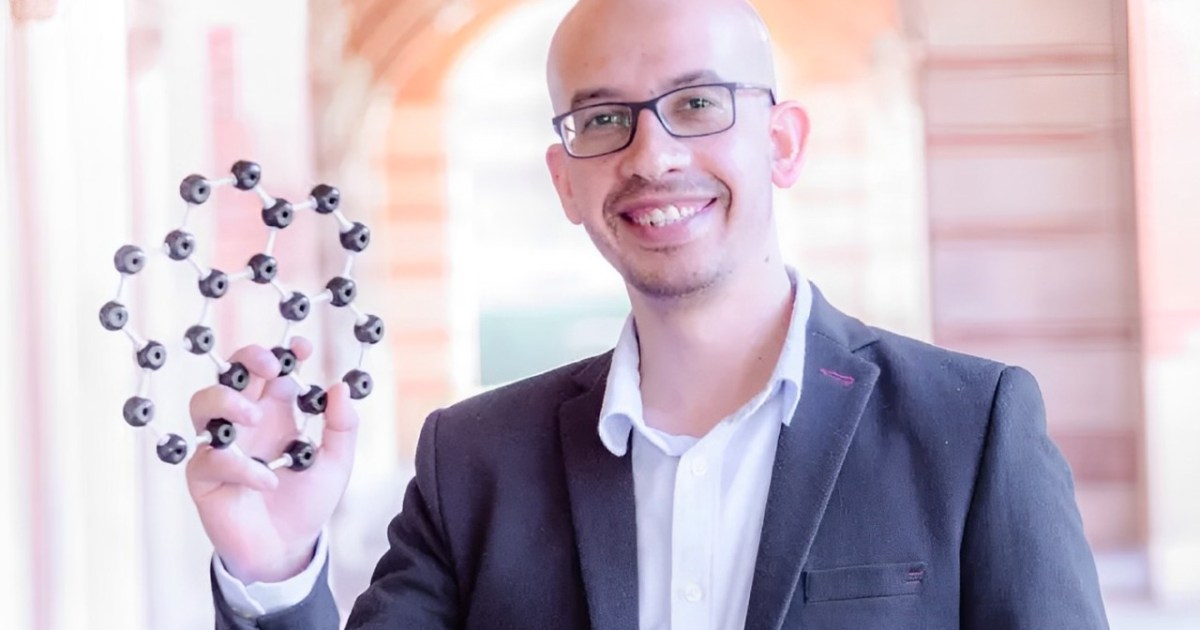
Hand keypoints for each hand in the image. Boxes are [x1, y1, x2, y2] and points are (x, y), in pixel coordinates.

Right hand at [185, 338, 359, 582]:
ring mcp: (221, 447)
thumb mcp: (336, 464)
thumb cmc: (305, 504)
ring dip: (228, 401)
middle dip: (247, 359)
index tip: (302, 347)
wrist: (286, 550)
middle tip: (273, 366)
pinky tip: (268, 481)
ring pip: (202, 404)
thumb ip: (343, 427)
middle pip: (231, 374)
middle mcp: (244, 424)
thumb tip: (340, 388)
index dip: (282, 352)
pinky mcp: (205, 477)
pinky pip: (212, 459)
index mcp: (274, 413)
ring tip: (256, 417)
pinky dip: (242, 467)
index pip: (270, 371)